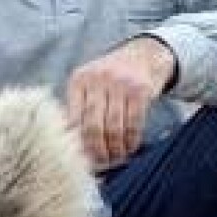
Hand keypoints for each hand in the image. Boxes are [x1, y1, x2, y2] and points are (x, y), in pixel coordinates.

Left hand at [66, 36, 175, 168]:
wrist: (144, 54)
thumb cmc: (111, 79)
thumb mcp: (89, 84)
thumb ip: (79, 108)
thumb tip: (72, 146)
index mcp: (79, 80)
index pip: (73, 119)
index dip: (77, 143)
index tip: (81, 159)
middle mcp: (98, 78)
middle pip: (92, 125)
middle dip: (96, 150)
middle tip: (101, 162)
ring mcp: (120, 83)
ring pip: (114, 127)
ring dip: (115, 148)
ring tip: (116, 158)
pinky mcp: (140, 89)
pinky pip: (133, 123)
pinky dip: (131, 140)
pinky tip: (129, 148)